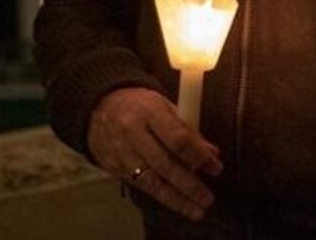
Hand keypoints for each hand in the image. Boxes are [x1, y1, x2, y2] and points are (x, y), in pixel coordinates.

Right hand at [87, 87, 221, 221]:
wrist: (99, 108)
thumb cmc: (141, 105)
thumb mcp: (165, 106)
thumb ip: (188, 129)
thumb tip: (212, 154)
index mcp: (149, 112)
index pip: (176, 139)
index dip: (198, 156)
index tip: (216, 168)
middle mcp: (132, 133)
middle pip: (164, 164)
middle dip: (188, 185)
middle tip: (207, 198)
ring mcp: (120, 153)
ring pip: (150, 181)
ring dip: (175, 198)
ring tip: (196, 209)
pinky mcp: (113, 168)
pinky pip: (139, 185)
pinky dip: (160, 194)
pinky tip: (176, 202)